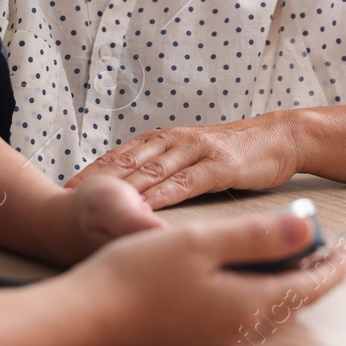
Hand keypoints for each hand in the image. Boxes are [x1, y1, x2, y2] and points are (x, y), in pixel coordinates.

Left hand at [64, 116, 299, 208]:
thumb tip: (134, 192)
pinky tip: (146, 206)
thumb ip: (165, 169)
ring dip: (124, 188)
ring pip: (153, 170)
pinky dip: (164, 194)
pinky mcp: (220, 165)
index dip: (92, 171)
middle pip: (128, 161)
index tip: (65, 189)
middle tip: (70, 199)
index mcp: (163, 139)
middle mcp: (174, 140)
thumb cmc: (234, 154)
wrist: (280, 139)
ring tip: (98, 204)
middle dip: (97, 180)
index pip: (120, 155)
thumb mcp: (192, 157)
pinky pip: (186, 181)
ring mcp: (196, 151)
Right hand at [74, 209, 345, 345]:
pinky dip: (257, 294)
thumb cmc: (136, 276)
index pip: (310, 286)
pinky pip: (244, 317)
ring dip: (284, 284)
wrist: (85, 319)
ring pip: (269, 311)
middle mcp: (241, 332)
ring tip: (288, 257)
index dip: (333, 264)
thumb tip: (306, 232)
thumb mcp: (201, 243)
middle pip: (293, 303)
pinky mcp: (196, 343)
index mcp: (249, 306)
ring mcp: (217, 342)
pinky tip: (241, 276)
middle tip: (324, 248)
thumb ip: (257, 238)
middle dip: (312, 273)